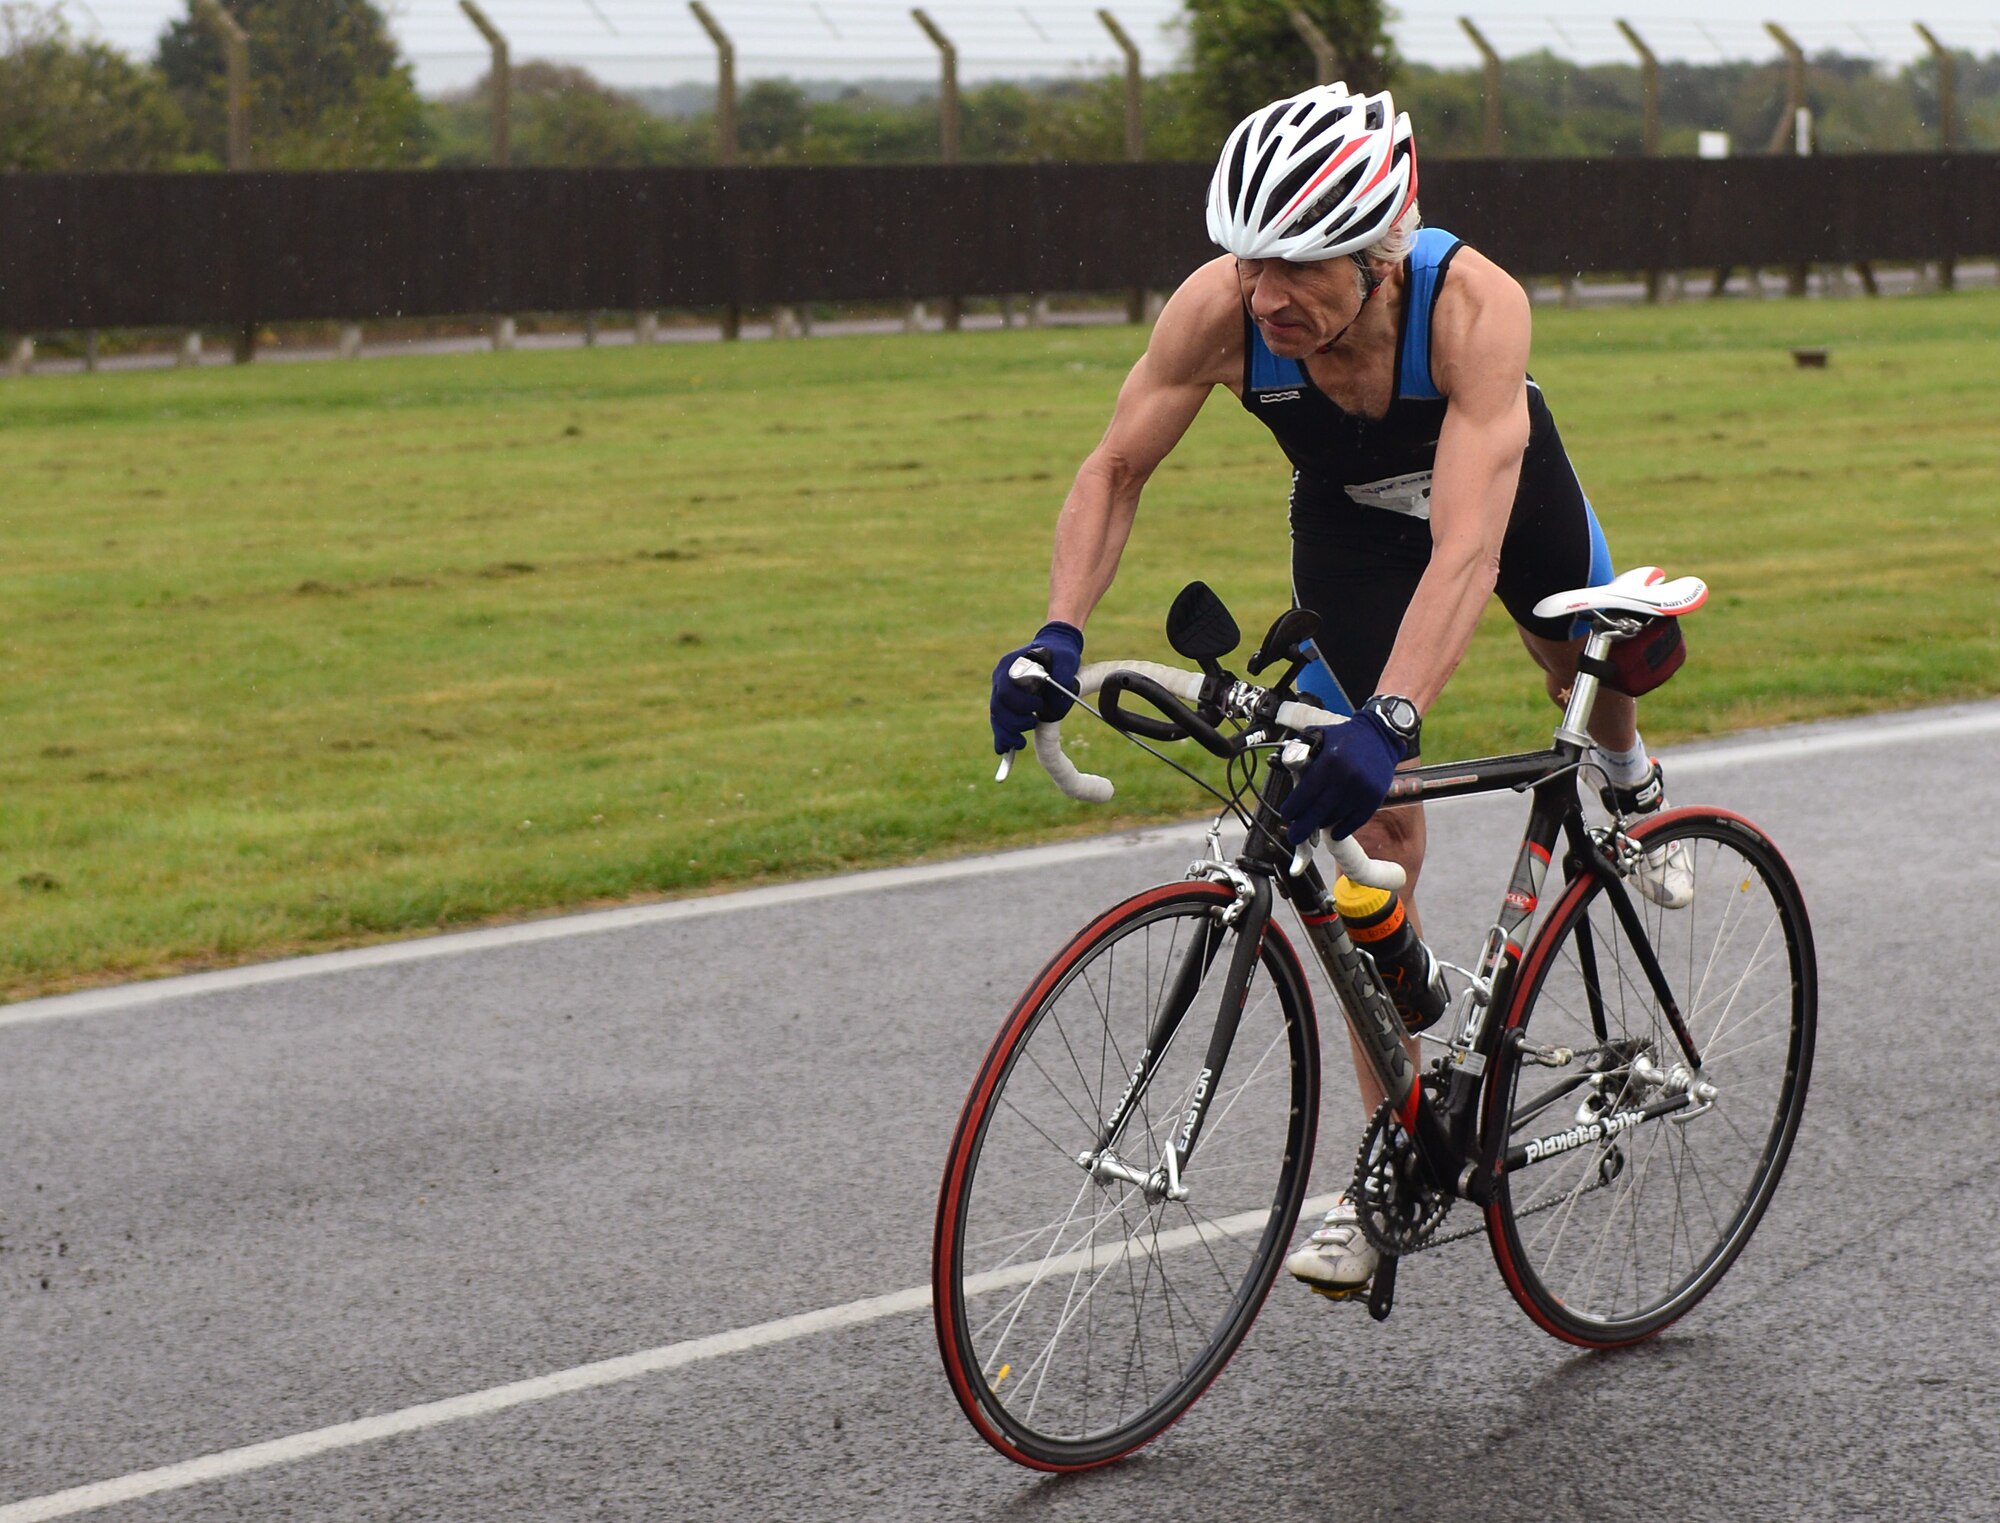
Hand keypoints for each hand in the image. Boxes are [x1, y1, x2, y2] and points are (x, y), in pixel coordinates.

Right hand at [990, 621, 1083, 753]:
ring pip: (996, 716)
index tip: (1038, 705)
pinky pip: (999, 719)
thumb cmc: (1060, 652)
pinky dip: (1002, 734)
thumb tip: (1053, 708)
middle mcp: (1000, 677)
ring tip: (1019, 744)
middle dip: (1013, 722)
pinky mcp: (1005, 700)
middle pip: (998, 706)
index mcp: (1011, 665)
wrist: (1054, 646)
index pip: (1006, 690)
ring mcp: (1000, 689)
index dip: (1020, 703)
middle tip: (1032, 724)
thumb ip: (1062, 679)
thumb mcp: (1066, 660)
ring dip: (1006, 733)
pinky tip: (1005, 749)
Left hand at [1278, 710, 1406, 845]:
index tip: (1286, 815)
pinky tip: (1333, 830)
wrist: (1380, 737)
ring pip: (1335, 818)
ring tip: (1315, 822)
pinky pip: (1354, 823)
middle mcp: (1346, 778)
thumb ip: (1298, 751)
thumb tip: (1283, 769)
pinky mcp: (1374, 799)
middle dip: (1302, 828)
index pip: (1305, 794)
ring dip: (1322, 824)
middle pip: (1318, 812)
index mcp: (1330, 761)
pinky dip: (1342, 829)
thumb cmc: (1344, 738)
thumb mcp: (1317, 735)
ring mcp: (1362, 791)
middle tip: (1293, 837)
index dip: (1293, 809)